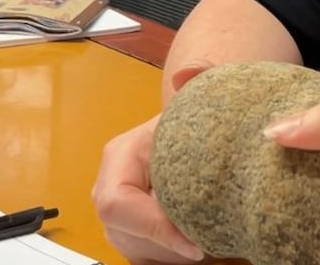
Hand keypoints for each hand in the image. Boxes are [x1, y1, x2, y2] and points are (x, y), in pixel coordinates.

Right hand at [91, 62, 210, 263]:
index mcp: (118, 159)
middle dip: (169, 246)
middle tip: (210, 241)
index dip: (154, 227)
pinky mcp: (132, 237)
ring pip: (140, 252)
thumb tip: (188, 73)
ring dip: (174, 253)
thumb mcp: (197, 99)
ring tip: (211, 235)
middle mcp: (109, 191)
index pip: (118, 205)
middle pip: (129, 236)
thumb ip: (200, 76)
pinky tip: (201, 240)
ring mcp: (118, 218)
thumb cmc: (191, 121)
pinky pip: (150, 258)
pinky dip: (174, 255)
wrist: (190, 132)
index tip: (195, 242)